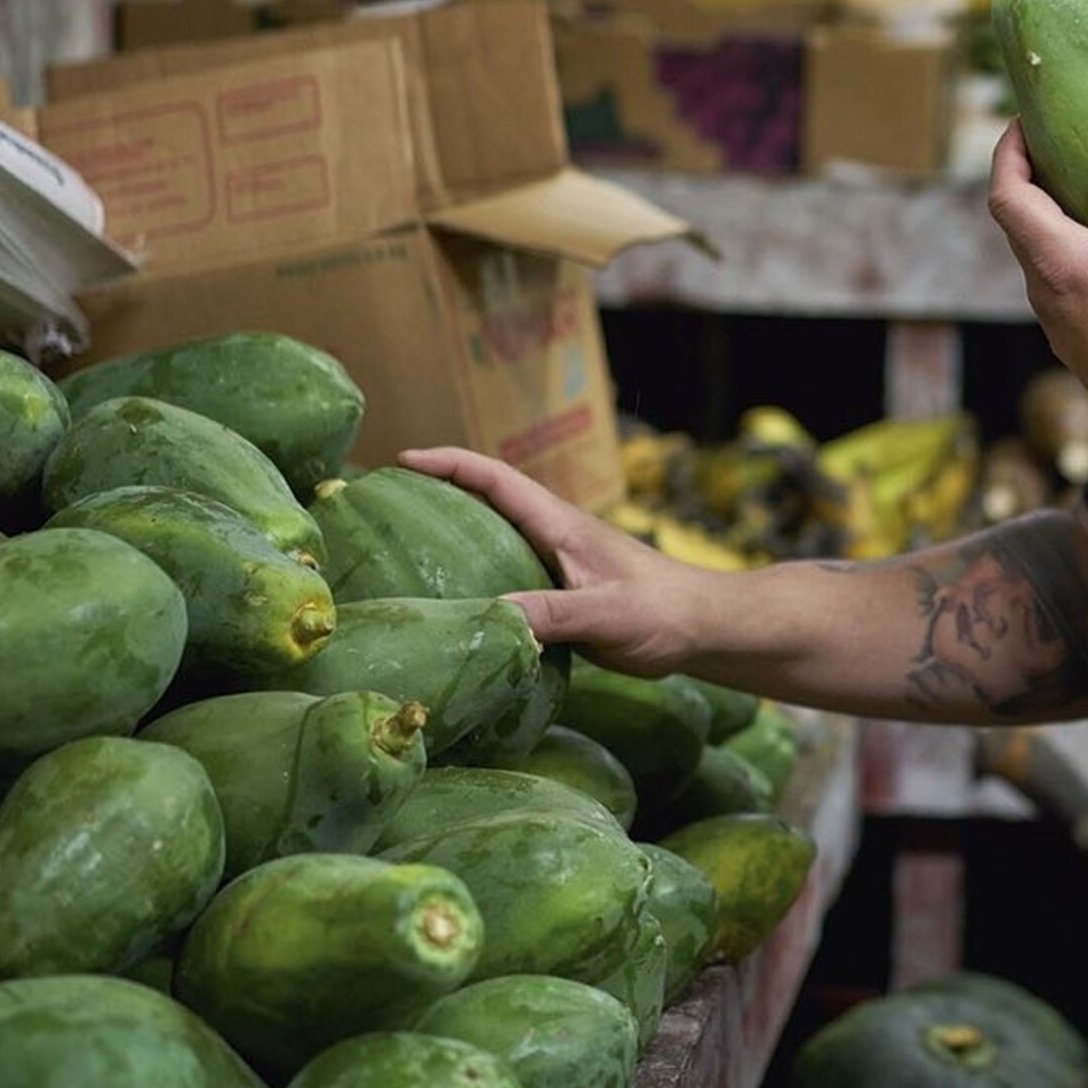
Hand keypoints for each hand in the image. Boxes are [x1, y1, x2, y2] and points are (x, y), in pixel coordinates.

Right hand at [399, 447, 710, 674]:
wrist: (703, 628)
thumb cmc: (662, 611)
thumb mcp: (606, 614)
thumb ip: (554, 615)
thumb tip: (492, 618)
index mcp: (559, 525)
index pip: (496, 480)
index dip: (450, 464)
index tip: (403, 459)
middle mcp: (552, 537)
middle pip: (485, 502)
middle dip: (437, 492)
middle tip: (384, 501)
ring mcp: (556, 564)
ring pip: (493, 541)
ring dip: (452, 537)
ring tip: (400, 551)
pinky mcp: (561, 594)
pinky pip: (507, 577)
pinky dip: (475, 580)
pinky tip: (452, 605)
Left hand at [987, 116, 1087, 439]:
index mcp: (1058, 260)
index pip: (1006, 193)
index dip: (1007, 152)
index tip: (1024, 124)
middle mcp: (1045, 293)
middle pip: (1017, 226)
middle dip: (1030, 183)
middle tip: (1060, 151)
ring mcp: (1059, 326)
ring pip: (1039, 263)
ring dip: (1052, 227)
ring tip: (1087, 199)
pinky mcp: (1079, 349)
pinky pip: (1063, 292)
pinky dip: (1076, 262)